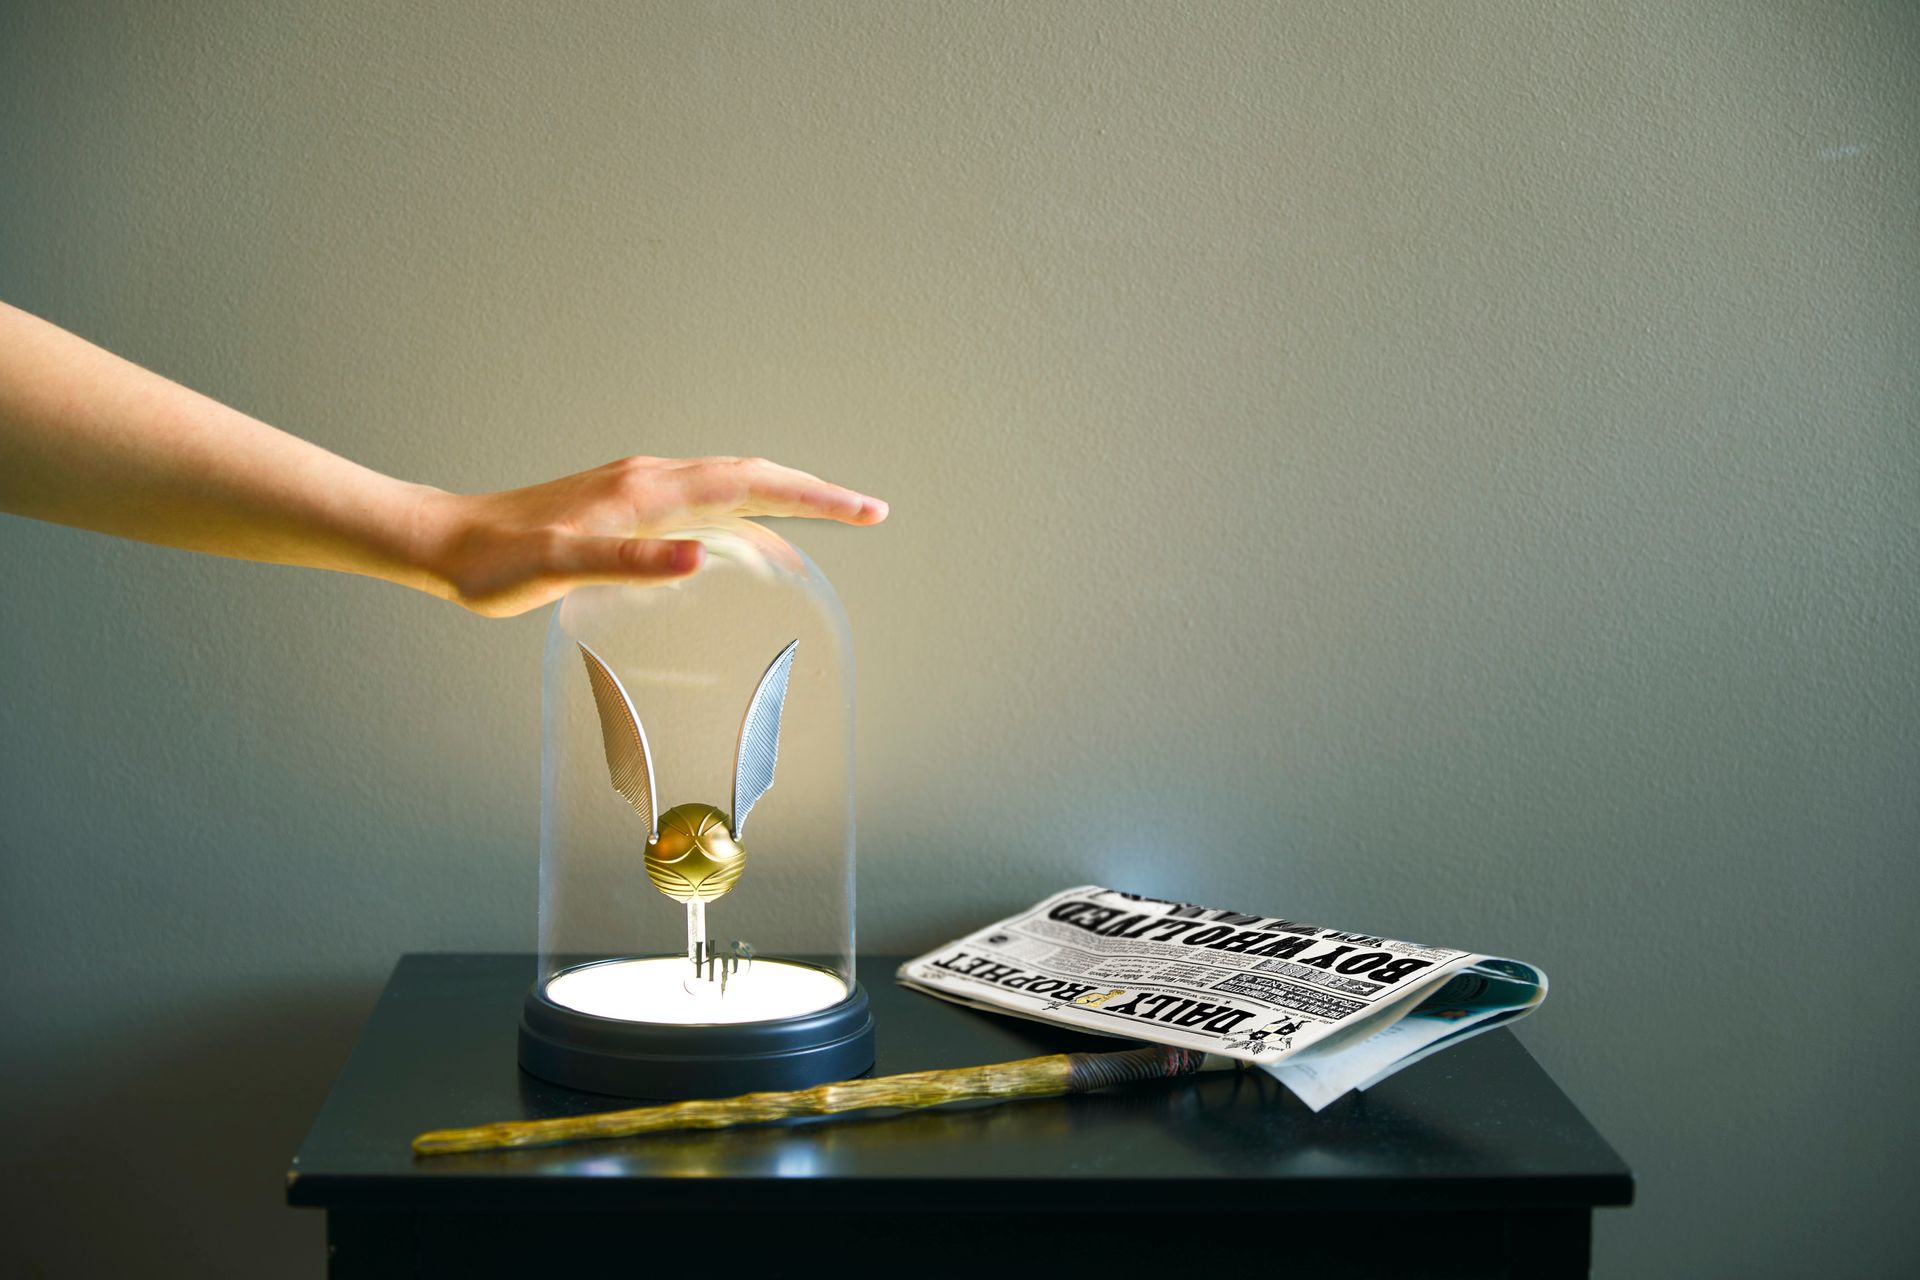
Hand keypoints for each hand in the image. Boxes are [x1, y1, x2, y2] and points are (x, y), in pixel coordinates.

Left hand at [412, 456, 887, 616]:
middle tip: (870, 512)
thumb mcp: (557, 568)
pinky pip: (703, 499)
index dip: (813, 497)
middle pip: (753, 475)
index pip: (750, 486)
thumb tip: (698, 557)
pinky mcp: (624, 503)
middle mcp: (649, 480)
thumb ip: (628, 563)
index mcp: (646, 493)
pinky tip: (744, 538)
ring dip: (784, 496)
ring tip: (830, 518)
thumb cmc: (494, 564)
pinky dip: (743, 512)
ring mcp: (637, 489)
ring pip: (731, 483)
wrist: (443, 541)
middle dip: (816, 491)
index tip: (865, 510)